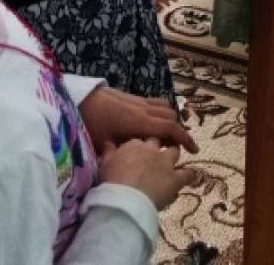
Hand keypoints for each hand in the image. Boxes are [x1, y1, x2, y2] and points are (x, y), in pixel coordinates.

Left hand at [79, 86, 198, 153]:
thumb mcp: (103, 144)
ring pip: (165, 107)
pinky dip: (161, 113)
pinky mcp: (132, 98)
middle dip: (179, 131)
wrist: (79, 98)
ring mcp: (139, 101)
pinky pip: (155, 103)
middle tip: (177, 148)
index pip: (171, 128)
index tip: (194, 151)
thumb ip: (120, 157)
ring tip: (168, 137)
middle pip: (172, 117)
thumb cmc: (90, 122)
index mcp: (140, 122)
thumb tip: (128, 176)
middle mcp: (144, 109)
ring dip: (171, 120)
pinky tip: (153, 126)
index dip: (185, 139)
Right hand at [99, 138, 195, 210]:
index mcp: (134, 145)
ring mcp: (165, 163)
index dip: (140, 144)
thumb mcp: (105, 163)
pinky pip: (187, 174)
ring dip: (175, 152)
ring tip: (175, 154)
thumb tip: (109, 142)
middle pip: (158, 141)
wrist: (125, 198)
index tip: (139, 149)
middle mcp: (152, 150)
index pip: (140, 139)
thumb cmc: (112, 181)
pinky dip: (190, 174)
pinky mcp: (175, 178)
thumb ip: (108, 151)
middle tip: (156, 150)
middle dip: (158, 143)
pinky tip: (193, 175)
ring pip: (174, 151)